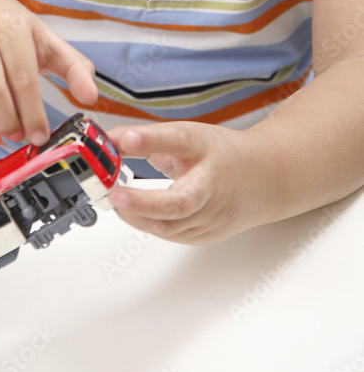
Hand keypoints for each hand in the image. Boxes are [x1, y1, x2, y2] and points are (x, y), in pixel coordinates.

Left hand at [107, 121, 277, 244]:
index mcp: (206, 148)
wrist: (263, 179)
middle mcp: (212, 184)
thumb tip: (107, 140)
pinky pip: (172, 235)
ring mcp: (213, 215)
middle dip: (143, 202)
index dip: (149, 140)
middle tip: (113, 194)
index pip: (178, 140)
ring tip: (114, 202)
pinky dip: (149, 225)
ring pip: (172, 226)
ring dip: (137, 216)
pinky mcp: (207, 234)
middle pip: (181, 201)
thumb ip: (146, 138)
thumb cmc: (220, 155)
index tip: (123, 139)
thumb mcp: (186, 136)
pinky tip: (133, 214)